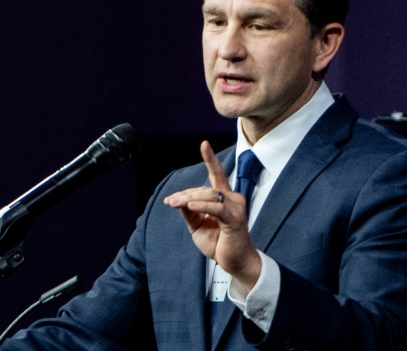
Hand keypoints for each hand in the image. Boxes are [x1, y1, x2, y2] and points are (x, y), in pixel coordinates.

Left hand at [163, 141, 261, 288]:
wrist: (234, 263)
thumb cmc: (219, 244)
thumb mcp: (198, 226)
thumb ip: (189, 212)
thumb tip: (178, 200)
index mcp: (225, 198)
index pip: (217, 174)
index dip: (211, 159)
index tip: (204, 144)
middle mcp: (233, 198)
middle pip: (205, 188)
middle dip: (185, 194)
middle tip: (170, 201)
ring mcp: (236, 207)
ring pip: (209, 195)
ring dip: (189, 199)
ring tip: (174, 203)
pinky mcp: (235, 219)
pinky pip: (217, 208)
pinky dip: (202, 206)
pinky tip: (190, 206)